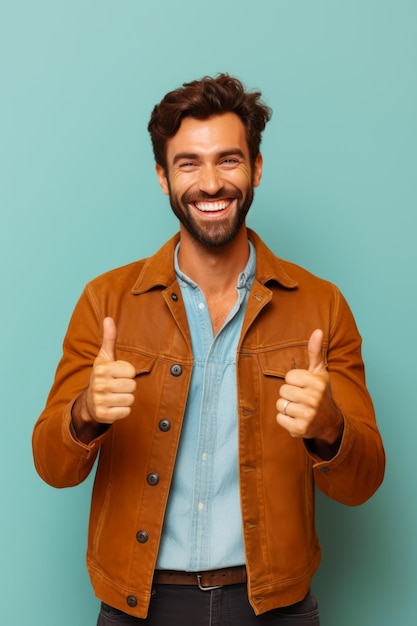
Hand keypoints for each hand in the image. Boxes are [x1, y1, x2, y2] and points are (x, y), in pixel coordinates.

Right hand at [85, 317, 136, 423]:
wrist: (89, 401)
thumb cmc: (102, 376)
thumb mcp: (105, 357)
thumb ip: (109, 339)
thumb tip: (109, 318)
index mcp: (102, 369)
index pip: (131, 372)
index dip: (128, 373)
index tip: (118, 375)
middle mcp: (99, 384)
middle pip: (132, 386)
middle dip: (128, 387)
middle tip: (117, 386)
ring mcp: (100, 400)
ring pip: (130, 399)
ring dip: (126, 399)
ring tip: (115, 395)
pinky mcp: (103, 415)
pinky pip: (126, 412)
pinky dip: (122, 410)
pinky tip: (114, 406)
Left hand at [276, 329, 343, 451]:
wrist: (329, 422)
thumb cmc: (320, 392)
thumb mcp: (319, 372)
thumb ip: (315, 351)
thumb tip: (317, 330)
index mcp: (318, 382)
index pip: (289, 376)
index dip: (294, 381)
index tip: (304, 386)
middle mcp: (314, 398)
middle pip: (283, 390)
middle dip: (289, 394)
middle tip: (301, 398)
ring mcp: (308, 414)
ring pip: (280, 404)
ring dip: (286, 407)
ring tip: (299, 408)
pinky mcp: (301, 428)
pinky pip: (279, 418)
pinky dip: (285, 419)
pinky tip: (297, 418)